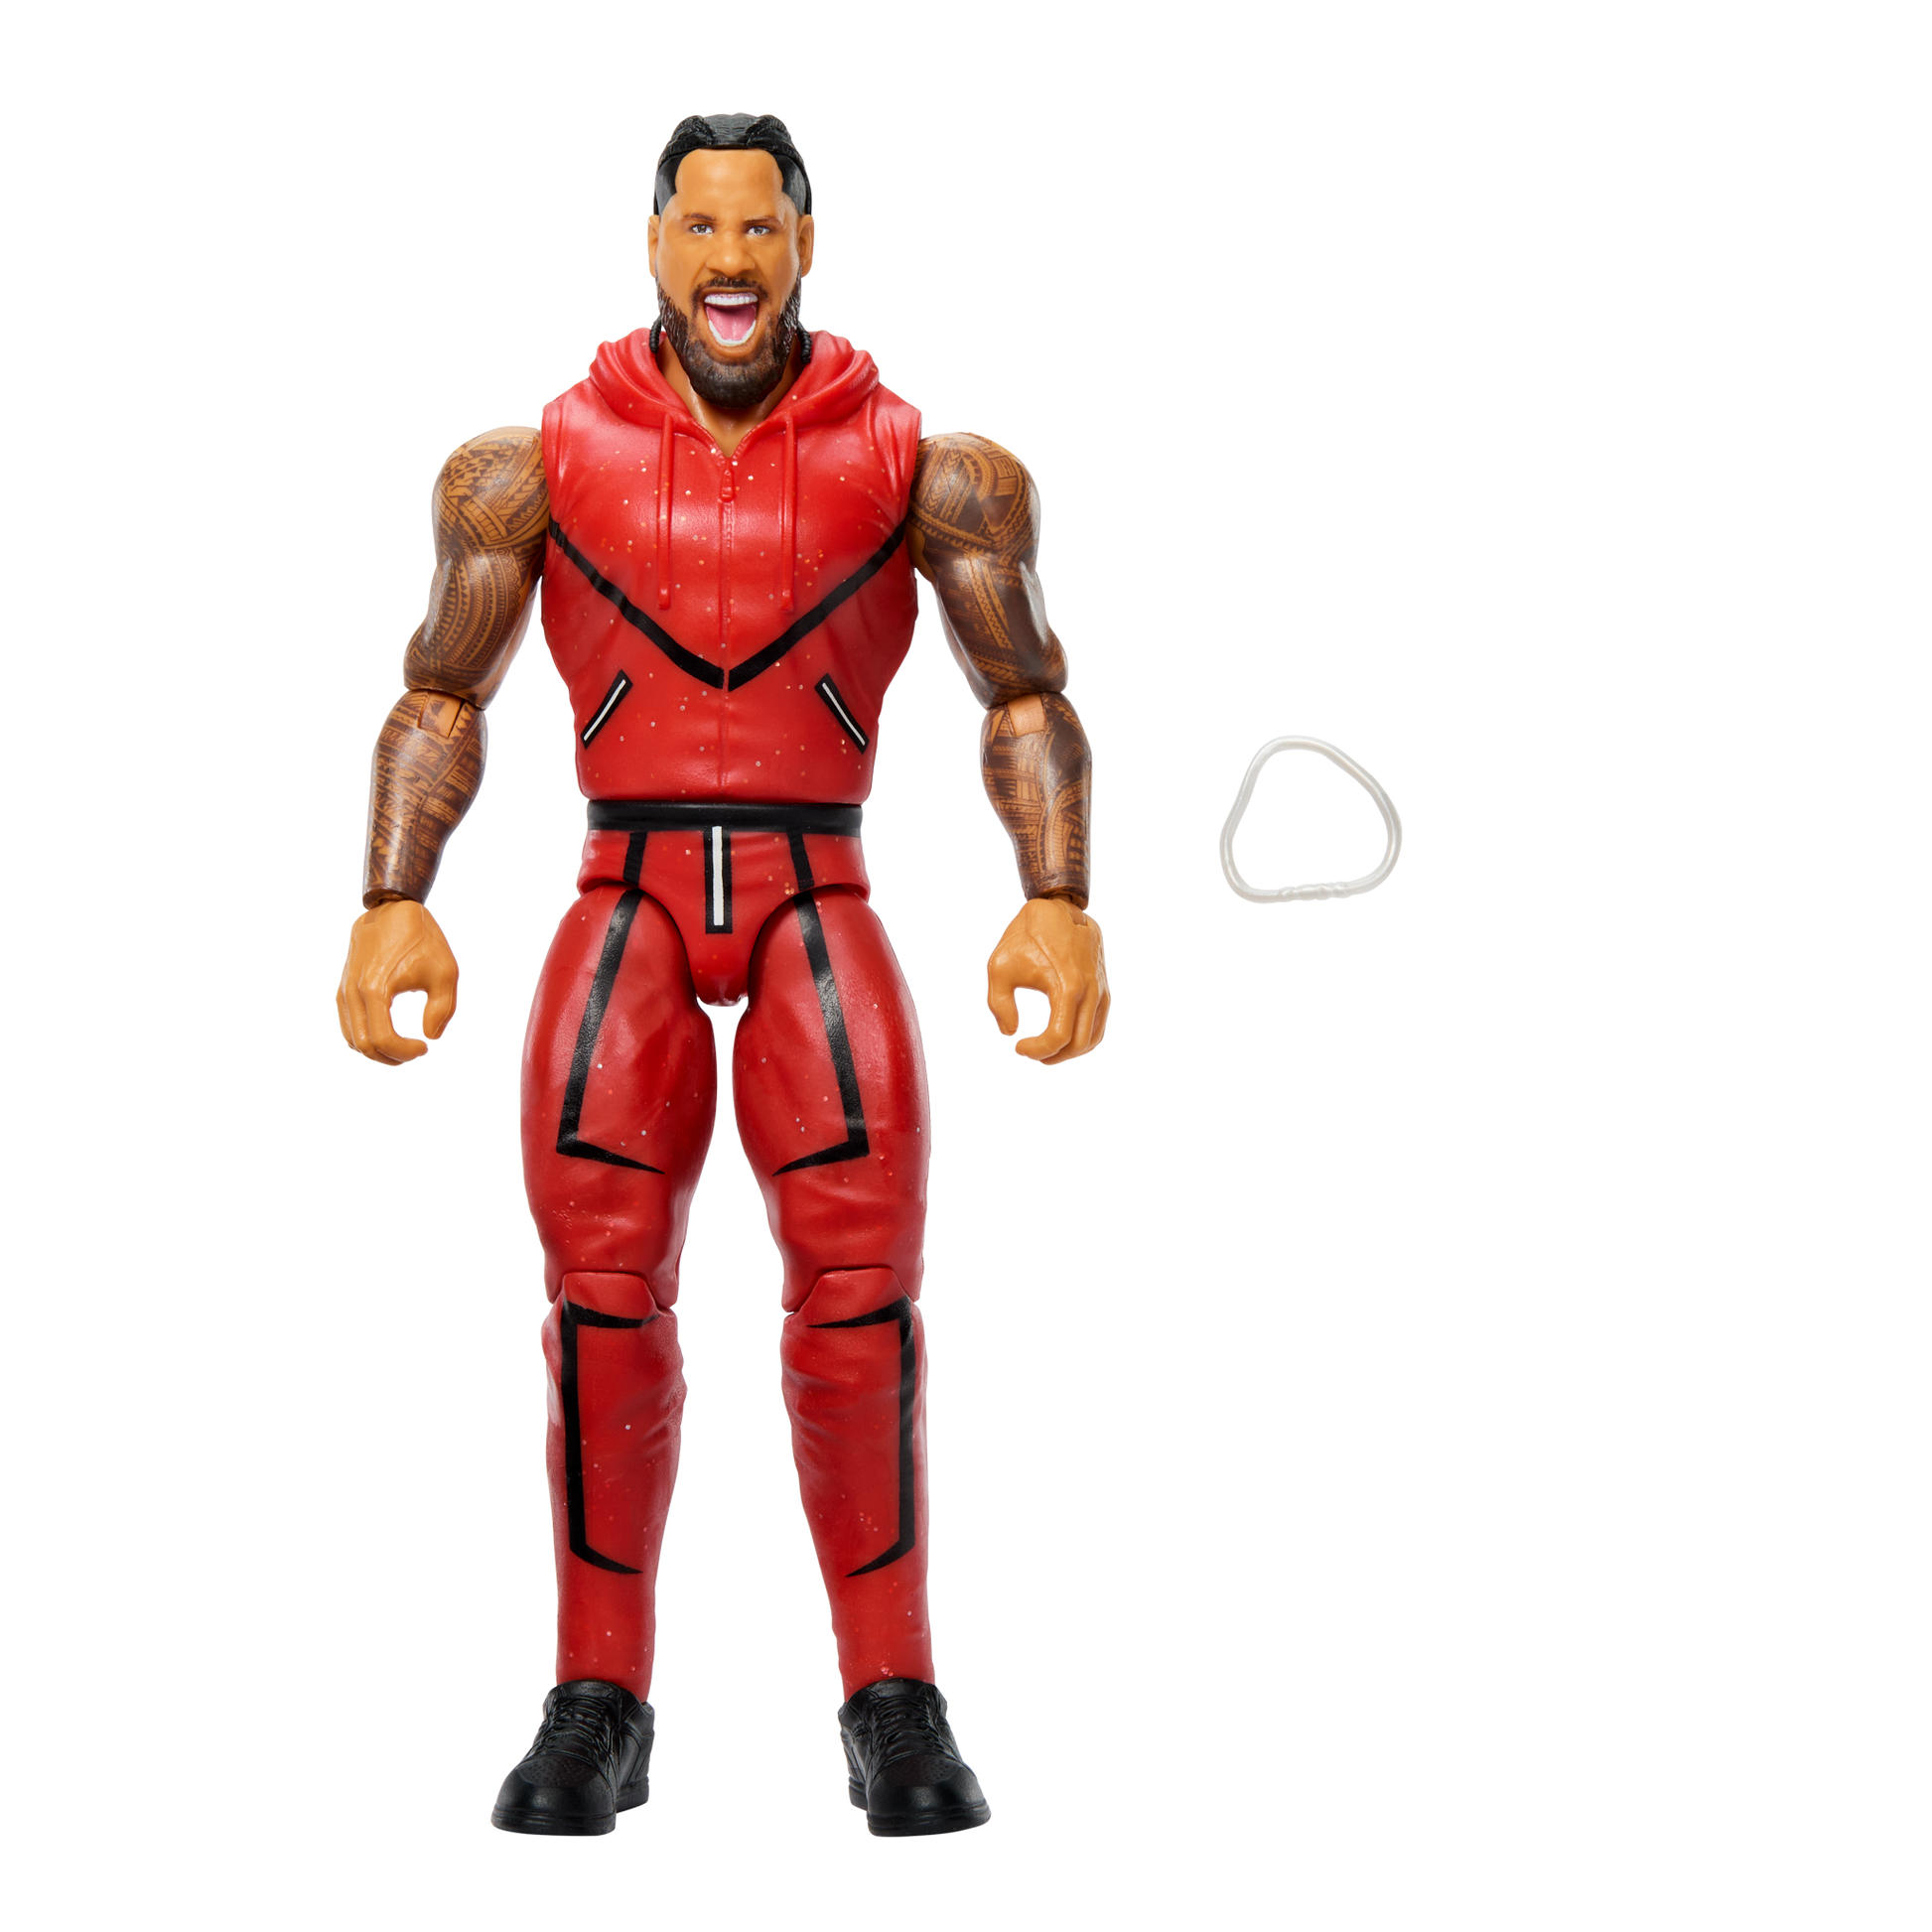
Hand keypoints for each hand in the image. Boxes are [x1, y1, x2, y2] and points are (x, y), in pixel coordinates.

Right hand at [336, 899, 458, 1063]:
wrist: (392, 909)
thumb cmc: (423, 940)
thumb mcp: (445, 971)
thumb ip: (442, 1008)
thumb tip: (431, 1037)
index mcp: (376, 989)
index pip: (383, 1039)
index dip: (405, 1052)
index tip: (425, 1047)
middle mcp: (354, 992)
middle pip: (364, 1045)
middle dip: (391, 1057)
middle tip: (416, 1051)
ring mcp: (344, 991)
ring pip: (352, 1039)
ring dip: (377, 1051)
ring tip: (404, 1047)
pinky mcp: (343, 988)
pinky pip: (348, 1026)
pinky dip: (365, 1038)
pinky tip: (388, 1036)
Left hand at [986, 897, 1109, 1063]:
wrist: (1058, 907)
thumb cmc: (1025, 936)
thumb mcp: (999, 966)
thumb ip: (999, 1004)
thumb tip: (1009, 1032)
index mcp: (1066, 986)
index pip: (1058, 1037)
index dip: (1037, 1050)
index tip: (1017, 1047)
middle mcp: (1089, 991)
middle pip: (1078, 1045)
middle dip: (1053, 1057)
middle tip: (1030, 1052)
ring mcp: (1100, 990)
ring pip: (1093, 1039)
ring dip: (1069, 1052)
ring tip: (1045, 1051)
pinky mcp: (1103, 988)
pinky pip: (1099, 1025)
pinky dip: (1083, 1040)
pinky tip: (1063, 1040)